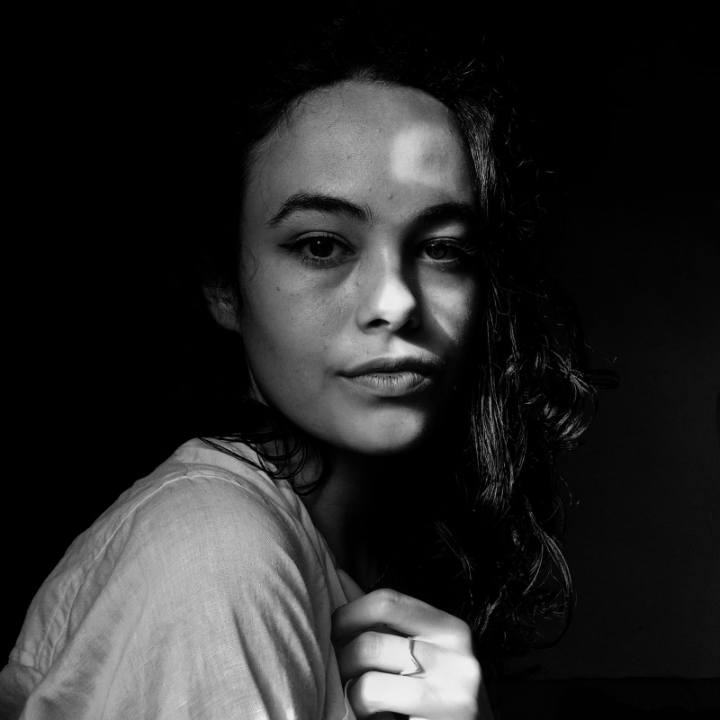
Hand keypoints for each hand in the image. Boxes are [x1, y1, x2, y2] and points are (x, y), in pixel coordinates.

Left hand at [331, 588, 492, 718]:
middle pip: (371, 644)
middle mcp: (458, 659)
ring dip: (351, 696)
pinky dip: (362, 717)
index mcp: (450, 629)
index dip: (348, 614)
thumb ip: (386, 622)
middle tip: (339, 675)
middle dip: (342, 661)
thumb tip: (338, 574)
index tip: (331, 631)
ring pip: (368, 685)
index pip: (388, 602)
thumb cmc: (433, 697)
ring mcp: (453, 698)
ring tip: (360, 702)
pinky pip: (377, 714)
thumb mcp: (420, 652)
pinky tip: (377, 719)